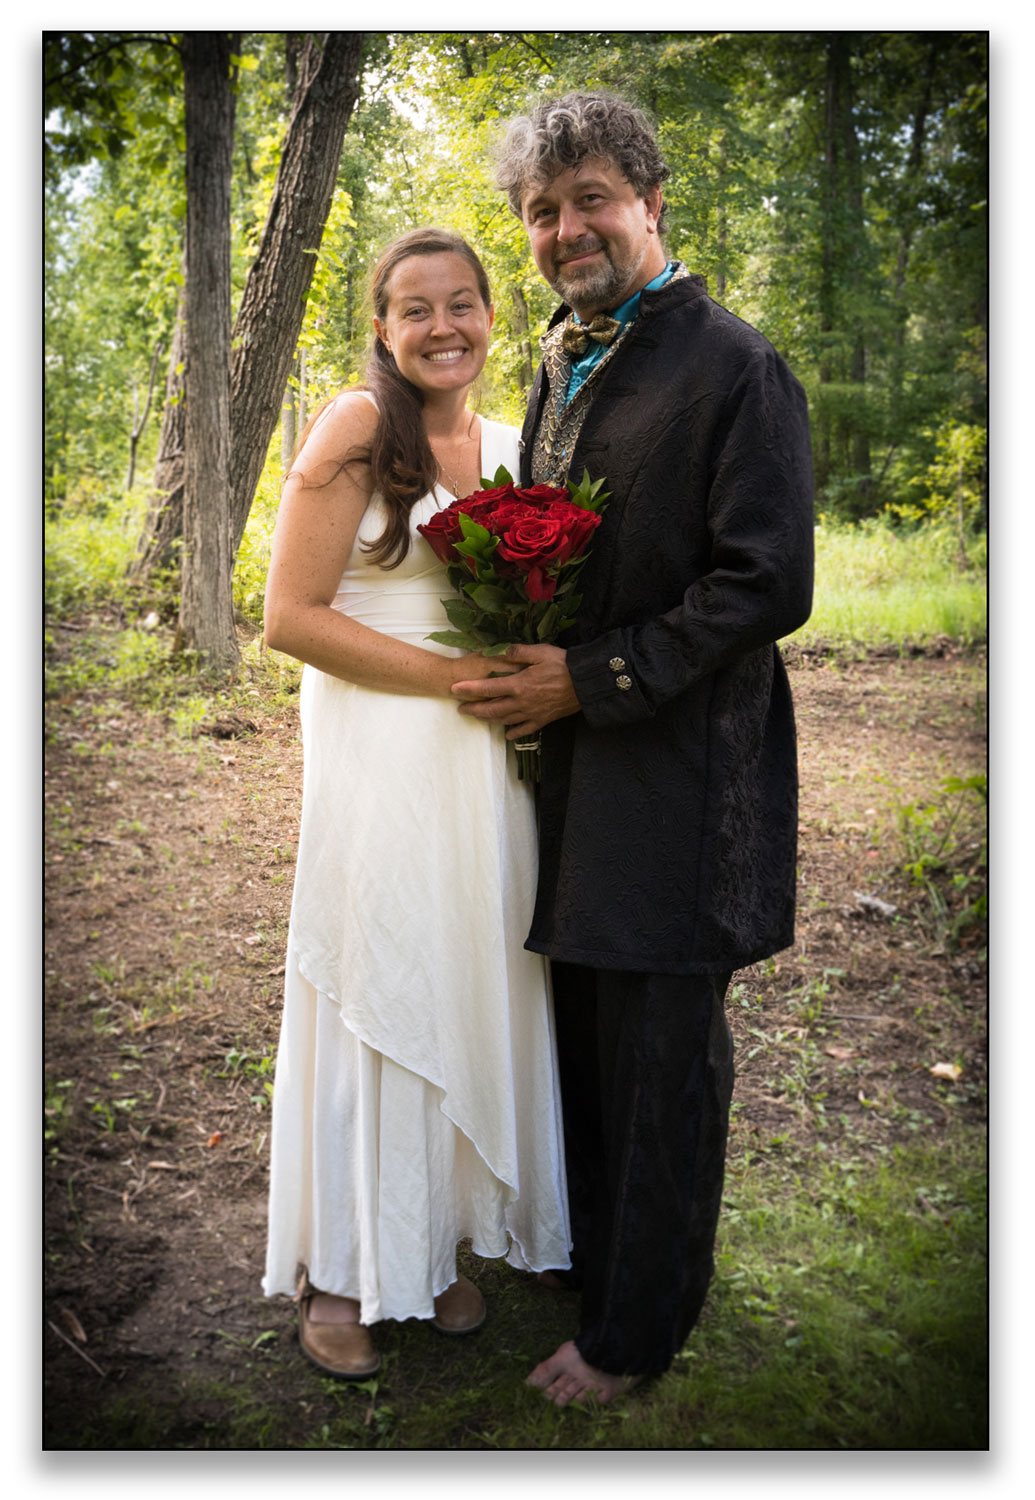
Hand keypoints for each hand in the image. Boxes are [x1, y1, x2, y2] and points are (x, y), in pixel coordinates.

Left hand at [452, 643, 579, 738]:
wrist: (586, 683)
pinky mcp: (543, 720)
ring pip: (505, 720)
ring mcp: (532, 713)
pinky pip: (525, 730)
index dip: (469, 689)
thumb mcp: (540, 652)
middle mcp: (522, 702)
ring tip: (478, 717)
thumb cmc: (563, 665)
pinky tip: (507, 734)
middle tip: (461, 709)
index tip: (455, 689)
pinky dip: (514, 733)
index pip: (488, 688)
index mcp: (519, 684)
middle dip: (474, 709)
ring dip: (489, 720)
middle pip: (492, 709)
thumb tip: (501, 649)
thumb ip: (518, 651)